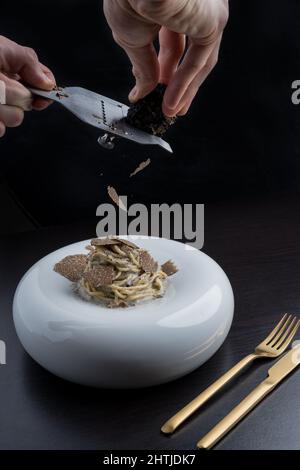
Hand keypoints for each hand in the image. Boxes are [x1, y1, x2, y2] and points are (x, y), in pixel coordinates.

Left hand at [0, 36, 55, 137]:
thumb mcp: (6, 49)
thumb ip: (29, 62)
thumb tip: (48, 82)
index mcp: (17, 71)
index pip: (45, 86)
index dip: (45, 93)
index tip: (40, 96)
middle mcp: (10, 91)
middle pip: (29, 104)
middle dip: (15, 97)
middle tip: (0, 86)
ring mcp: (2, 108)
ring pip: (15, 119)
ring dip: (2, 109)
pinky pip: (0, 130)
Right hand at [103, 0, 227, 116]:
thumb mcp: (130, 37)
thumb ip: (142, 67)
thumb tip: (142, 91)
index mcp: (168, 1)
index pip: (169, 39)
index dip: (159, 67)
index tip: (150, 88)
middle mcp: (191, 4)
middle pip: (186, 51)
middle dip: (174, 81)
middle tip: (165, 104)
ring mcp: (204, 12)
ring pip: (197, 59)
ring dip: (184, 89)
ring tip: (171, 111)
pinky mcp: (212, 22)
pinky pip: (200, 60)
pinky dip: (186, 84)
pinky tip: (173, 103)